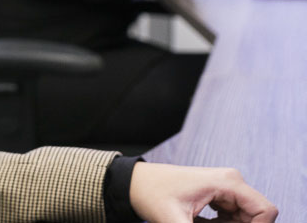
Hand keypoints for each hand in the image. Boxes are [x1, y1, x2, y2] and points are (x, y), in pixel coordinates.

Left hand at [130, 162, 276, 221]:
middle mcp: (231, 181)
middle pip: (256, 217)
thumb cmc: (151, 195)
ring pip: (245, 220)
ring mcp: (225, 187)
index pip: (266, 211)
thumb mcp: (174, 221)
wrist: (135, 183)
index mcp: (227, 182)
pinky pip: (234, 218)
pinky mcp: (219, 195)